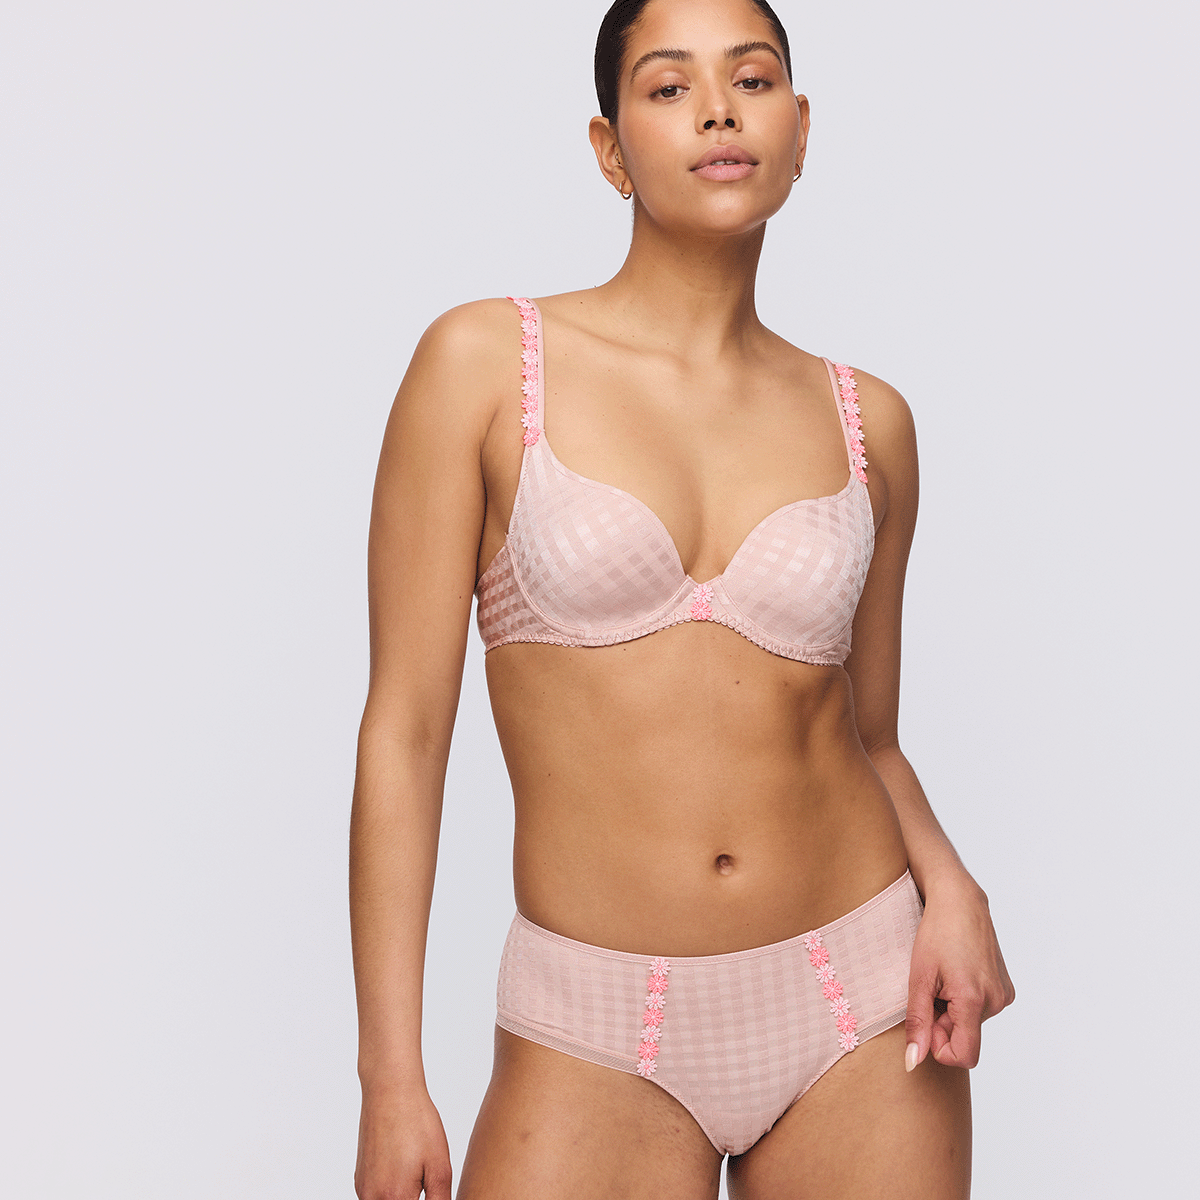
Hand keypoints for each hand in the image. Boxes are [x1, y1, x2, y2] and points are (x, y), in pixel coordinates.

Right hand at [355, 1085, 451, 1199]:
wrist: (390, 1090)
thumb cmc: (416, 1122)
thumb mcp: (440, 1166)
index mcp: (394, 1198)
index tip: (430, 1189)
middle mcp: (372, 1198)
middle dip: (414, 1198)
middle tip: (425, 1178)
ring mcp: (363, 1189)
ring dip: (404, 1196)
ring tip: (418, 1172)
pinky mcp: (360, 1178)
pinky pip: (377, 1196)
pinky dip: (392, 1191)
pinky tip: (405, 1168)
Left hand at [904, 877, 1015, 1070]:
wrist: (960, 901)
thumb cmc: (936, 933)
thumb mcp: (919, 978)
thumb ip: (917, 1023)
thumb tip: (912, 1063)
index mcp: (975, 1001)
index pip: (964, 1056)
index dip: (939, 1047)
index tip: (925, 1020)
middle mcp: (996, 1002)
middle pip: (964, 1037)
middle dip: (942, 1023)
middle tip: (929, 990)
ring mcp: (1004, 995)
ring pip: (971, 1023)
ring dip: (952, 1010)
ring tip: (943, 978)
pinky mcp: (1006, 988)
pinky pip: (981, 1009)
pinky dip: (964, 1001)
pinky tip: (956, 974)